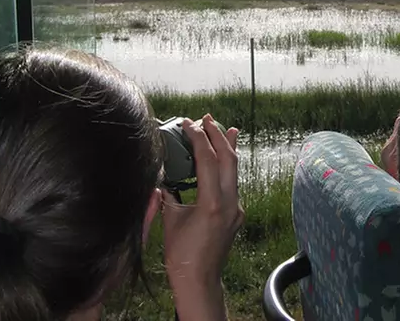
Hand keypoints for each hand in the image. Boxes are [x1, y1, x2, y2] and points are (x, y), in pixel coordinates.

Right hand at [162, 114, 244, 315]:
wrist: (199, 280)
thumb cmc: (181, 254)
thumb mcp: (170, 219)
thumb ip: (169, 193)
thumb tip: (163, 175)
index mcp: (212, 202)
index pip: (207, 160)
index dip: (197, 138)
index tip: (187, 123)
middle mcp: (230, 203)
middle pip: (229, 160)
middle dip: (218, 136)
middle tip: (207, 118)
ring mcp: (236, 208)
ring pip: (234, 171)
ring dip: (227, 149)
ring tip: (225, 129)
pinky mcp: (236, 214)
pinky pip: (232, 183)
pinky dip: (226, 168)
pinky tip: (221, 160)